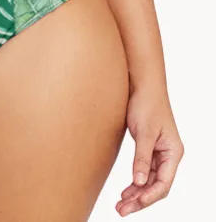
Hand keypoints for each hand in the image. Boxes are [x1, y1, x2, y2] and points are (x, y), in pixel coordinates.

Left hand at [116, 84, 183, 214]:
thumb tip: (139, 182)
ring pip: (150, 181)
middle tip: (121, 210)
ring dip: (137, 194)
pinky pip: (145, 171)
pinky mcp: (149, 148)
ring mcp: (159, 152)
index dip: (149, 196)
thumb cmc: (147, 104)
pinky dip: (136, 182)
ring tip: (121, 205)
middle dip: (140, 200)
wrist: (142, 85)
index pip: (164, 183)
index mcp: (173, 152)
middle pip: (157, 186)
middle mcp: (169, 155)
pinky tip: (126, 190)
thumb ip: (142, 158)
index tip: (133, 204)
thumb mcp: (144, 133)